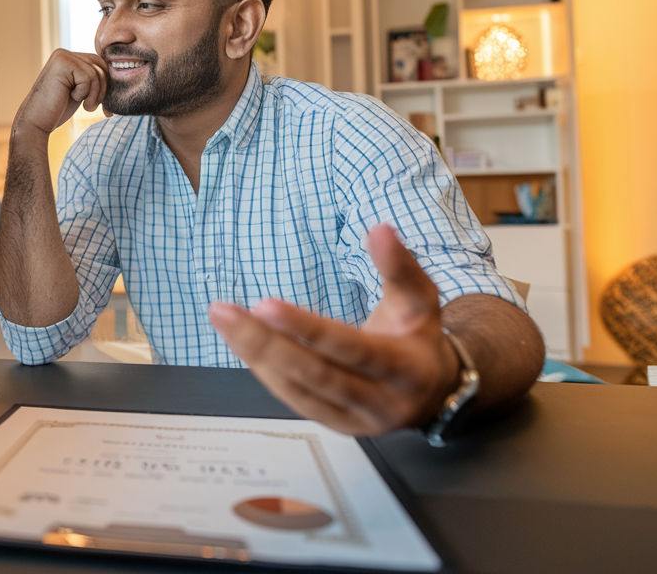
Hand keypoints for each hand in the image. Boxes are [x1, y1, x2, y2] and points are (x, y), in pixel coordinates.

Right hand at [13, 49, 108, 138]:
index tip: (105, 107)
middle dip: (103, 89)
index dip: (105, 85)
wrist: (36, 122)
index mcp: (68, 57)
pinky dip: (85, 93)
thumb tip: (119, 74)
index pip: (99, 65)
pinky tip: (71, 98)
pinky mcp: (62, 63)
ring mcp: (62, 56)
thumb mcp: (79, 91)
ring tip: (85, 106)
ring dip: (95, 94)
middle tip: (93, 106)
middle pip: (101, 66)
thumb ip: (91, 79)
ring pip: (96, 73)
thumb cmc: (57, 110)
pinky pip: (88, 78)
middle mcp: (64, 53)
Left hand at [209, 224, 460, 436]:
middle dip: (264, 343)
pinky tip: (241, 342)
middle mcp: (380, 402)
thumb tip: (378, 229)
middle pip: (314, 374)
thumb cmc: (419, 336)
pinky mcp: (336, 426)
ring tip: (223, 320)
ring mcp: (355, 420)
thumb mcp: (421, 299)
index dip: (307, 329)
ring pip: (297, 391)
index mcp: (405, 369)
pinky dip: (264, 370)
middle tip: (224, 312)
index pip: (350, 349)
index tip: (265, 305)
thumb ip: (399, 266)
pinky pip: (293, 399)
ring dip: (254, 355)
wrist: (433, 393)